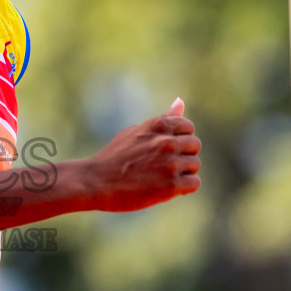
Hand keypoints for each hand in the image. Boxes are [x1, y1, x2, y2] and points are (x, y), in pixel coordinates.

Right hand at [87, 98, 201, 211]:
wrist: (96, 182)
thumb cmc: (114, 157)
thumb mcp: (136, 132)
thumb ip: (162, 119)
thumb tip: (180, 102)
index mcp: (158, 126)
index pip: (188, 127)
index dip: (179, 139)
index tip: (165, 149)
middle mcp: (166, 142)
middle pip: (195, 145)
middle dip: (183, 154)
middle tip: (164, 164)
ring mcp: (170, 164)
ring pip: (195, 164)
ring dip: (183, 172)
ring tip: (162, 177)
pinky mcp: (171, 186)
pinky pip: (194, 183)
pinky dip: (184, 187)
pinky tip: (168, 188)